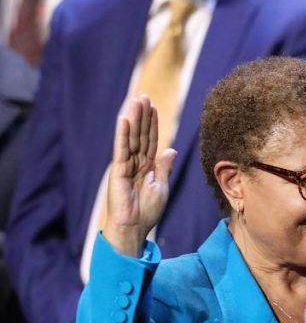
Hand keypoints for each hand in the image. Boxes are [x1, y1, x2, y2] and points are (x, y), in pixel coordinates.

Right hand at [105, 95, 175, 256]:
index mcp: (147, 166)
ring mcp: (126, 165)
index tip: (154, 108)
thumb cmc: (148, 210)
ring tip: (136, 100)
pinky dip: (123, 134)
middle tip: (144, 96)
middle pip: (140, 135)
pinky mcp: (118, 170)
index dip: (152, 124)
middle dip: (143, 116)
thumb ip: (164, 167)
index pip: (151, 140)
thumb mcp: (161, 186)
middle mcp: (135, 162)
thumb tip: (171, 149)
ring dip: (134, 119)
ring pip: (131, 138)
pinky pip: (121, 149)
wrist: (135, 226)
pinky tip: (124, 119)